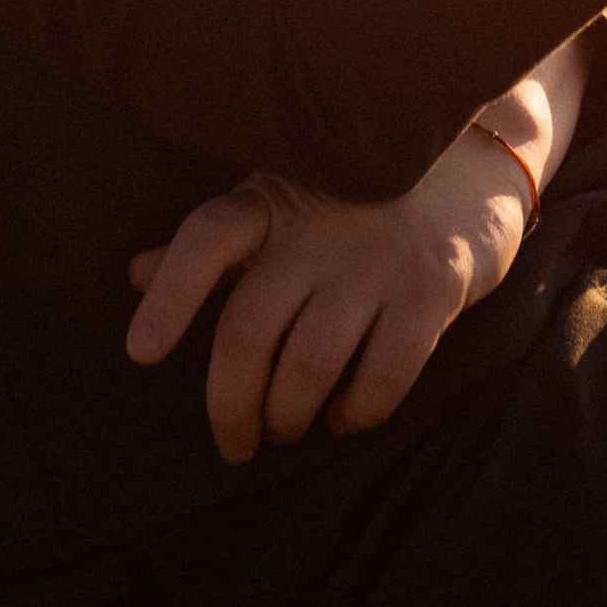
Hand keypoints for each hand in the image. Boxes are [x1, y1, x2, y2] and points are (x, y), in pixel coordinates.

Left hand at [126, 131, 529, 464]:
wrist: (472, 164)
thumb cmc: (356, 197)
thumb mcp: (280, 205)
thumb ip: (215, 246)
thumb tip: (133, 274)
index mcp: (271, 200)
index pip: (205, 239)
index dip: (170, 295)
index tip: (141, 353)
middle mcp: (318, 227)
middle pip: (249, 329)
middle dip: (231, 404)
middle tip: (235, 443)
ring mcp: (376, 258)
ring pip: (310, 362)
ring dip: (290, 414)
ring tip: (288, 429)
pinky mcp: (431, 288)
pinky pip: (384, 373)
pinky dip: (358, 412)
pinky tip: (347, 419)